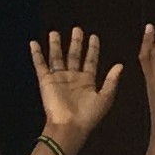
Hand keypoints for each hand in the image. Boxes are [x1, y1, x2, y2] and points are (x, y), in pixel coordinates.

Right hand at [28, 29, 126, 151]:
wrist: (70, 125)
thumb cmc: (89, 114)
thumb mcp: (105, 97)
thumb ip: (112, 80)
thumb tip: (120, 65)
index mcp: (88, 81)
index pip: (91, 60)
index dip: (93, 49)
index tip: (94, 36)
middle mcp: (73, 77)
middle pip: (74, 55)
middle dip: (76, 42)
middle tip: (77, 29)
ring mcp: (59, 78)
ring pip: (57, 57)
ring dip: (56, 45)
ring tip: (55, 32)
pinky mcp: (46, 81)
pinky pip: (40, 65)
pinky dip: (36, 54)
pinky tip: (34, 43)